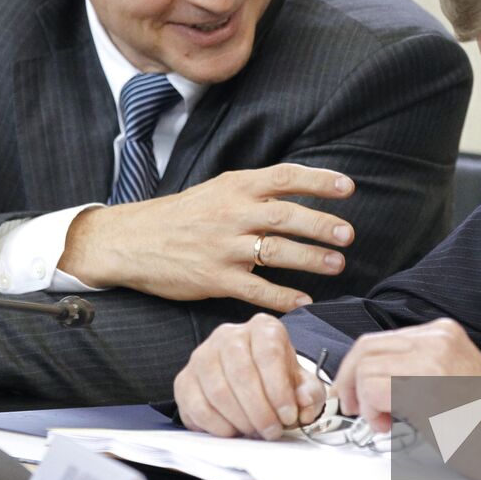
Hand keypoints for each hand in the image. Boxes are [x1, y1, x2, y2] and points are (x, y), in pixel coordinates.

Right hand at [61, 163, 355, 310]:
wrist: (132, 240)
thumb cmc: (182, 215)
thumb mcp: (217, 191)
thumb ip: (255, 192)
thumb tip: (299, 192)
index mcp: (235, 186)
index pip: (285, 176)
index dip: (319, 181)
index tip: (347, 188)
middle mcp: (232, 213)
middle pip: (286, 215)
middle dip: (321, 225)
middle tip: (348, 235)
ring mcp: (223, 247)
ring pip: (276, 252)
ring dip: (311, 259)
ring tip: (337, 264)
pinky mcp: (214, 278)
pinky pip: (256, 289)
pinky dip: (283, 297)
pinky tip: (303, 302)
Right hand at [174, 314, 326, 439]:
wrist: (251, 382)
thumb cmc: (277, 381)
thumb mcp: (301, 384)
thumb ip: (309, 392)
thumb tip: (302, 401)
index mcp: (262, 328)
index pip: (269, 354)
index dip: (280, 391)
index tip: (288, 416)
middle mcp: (229, 334)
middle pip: (241, 373)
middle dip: (260, 410)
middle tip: (271, 431)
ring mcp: (202, 355)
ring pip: (218, 391)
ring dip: (240, 419)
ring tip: (255, 431)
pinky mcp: (184, 379)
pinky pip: (197, 406)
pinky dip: (218, 426)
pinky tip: (233, 431)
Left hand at [333, 318, 480, 433]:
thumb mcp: (450, 376)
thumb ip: (414, 368)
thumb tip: (372, 379)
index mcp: (442, 333)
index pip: (379, 340)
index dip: (356, 369)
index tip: (353, 392)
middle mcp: (436, 338)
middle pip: (366, 348)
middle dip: (349, 381)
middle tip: (354, 407)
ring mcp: (431, 358)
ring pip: (364, 367)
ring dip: (362, 400)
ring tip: (382, 421)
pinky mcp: (425, 384)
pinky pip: (373, 387)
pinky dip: (370, 410)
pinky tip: (387, 424)